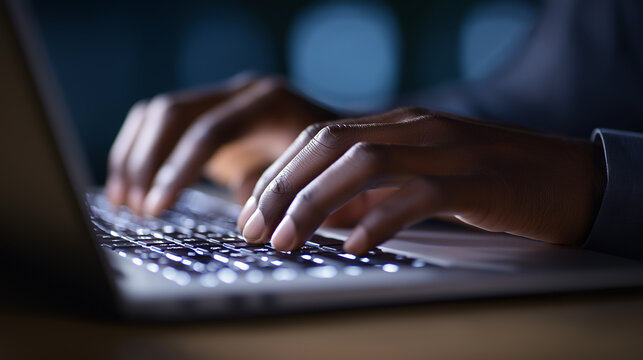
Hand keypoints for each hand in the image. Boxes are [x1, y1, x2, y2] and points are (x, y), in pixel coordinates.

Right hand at [106, 73, 334, 214]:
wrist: (344, 142)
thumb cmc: (333, 167)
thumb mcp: (315, 182)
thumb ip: (276, 195)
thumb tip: (243, 218)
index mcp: (269, 103)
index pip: (210, 130)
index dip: (178, 170)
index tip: (157, 208)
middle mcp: (241, 93)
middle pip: (174, 113)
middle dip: (147, 162)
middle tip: (135, 208)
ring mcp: (223, 100)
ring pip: (158, 113)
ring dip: (134, 156)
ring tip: (122, 201)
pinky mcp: (210, 116)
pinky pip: (162, 123)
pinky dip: (140, 152)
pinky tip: (129, 185)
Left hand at [237, 107, 605, 253]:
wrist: (571, 178)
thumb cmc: (493, 182)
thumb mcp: (425, 176)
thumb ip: (378, 188)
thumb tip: (325, 216)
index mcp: (401, 124)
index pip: (321, 137)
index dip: (279, 173)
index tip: (252, 210)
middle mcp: (417, 129)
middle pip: (330, 144)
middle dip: (282, 187)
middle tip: (254, 229)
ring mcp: (448, 150)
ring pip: (364, 163)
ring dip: (315, 203)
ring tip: (287, 241)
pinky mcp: (476, 181)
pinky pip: (417, 195)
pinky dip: (379, 218)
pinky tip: (355, 244)